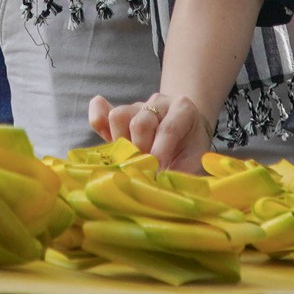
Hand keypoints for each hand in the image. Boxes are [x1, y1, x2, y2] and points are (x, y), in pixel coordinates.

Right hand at [90, 92, 213, 171]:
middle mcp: (159, 103)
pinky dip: (98, 122)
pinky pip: (101, 110)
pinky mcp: (120, 113)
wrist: (186, 134)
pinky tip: (105, 139)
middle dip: (139, 152)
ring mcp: (137, 105)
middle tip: (142, 171)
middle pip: (140, 123)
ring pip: (119, 116)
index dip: (159, 154)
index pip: (168, 130)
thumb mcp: (195, 162)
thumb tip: (161, 191)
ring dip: (121, 143)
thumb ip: (182, 173)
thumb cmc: (190, 152)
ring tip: (130, 160)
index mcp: (183, 110)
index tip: (154, 175)